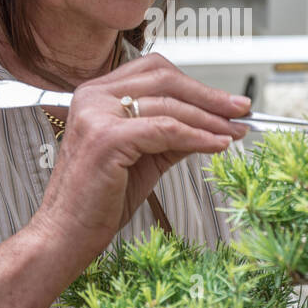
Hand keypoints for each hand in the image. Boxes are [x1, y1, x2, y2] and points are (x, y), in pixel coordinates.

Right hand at [32, 53, 249, 257]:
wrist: (65, 235)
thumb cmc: (99, 201)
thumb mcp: (144, 158)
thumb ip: (173, 135)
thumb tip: (214, 124)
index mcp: (97, 94)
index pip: (155, 72)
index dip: (196, 84)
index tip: (228, 102)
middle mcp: (92, 96)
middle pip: (165, 78)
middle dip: (209, 95)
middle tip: (241, 111)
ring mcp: (97, 115)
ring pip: (169, 105)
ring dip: (210, 120)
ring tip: (235, 133)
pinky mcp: (106, 139)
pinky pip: (166, 130)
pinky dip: (197, 137)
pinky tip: (217, 146)